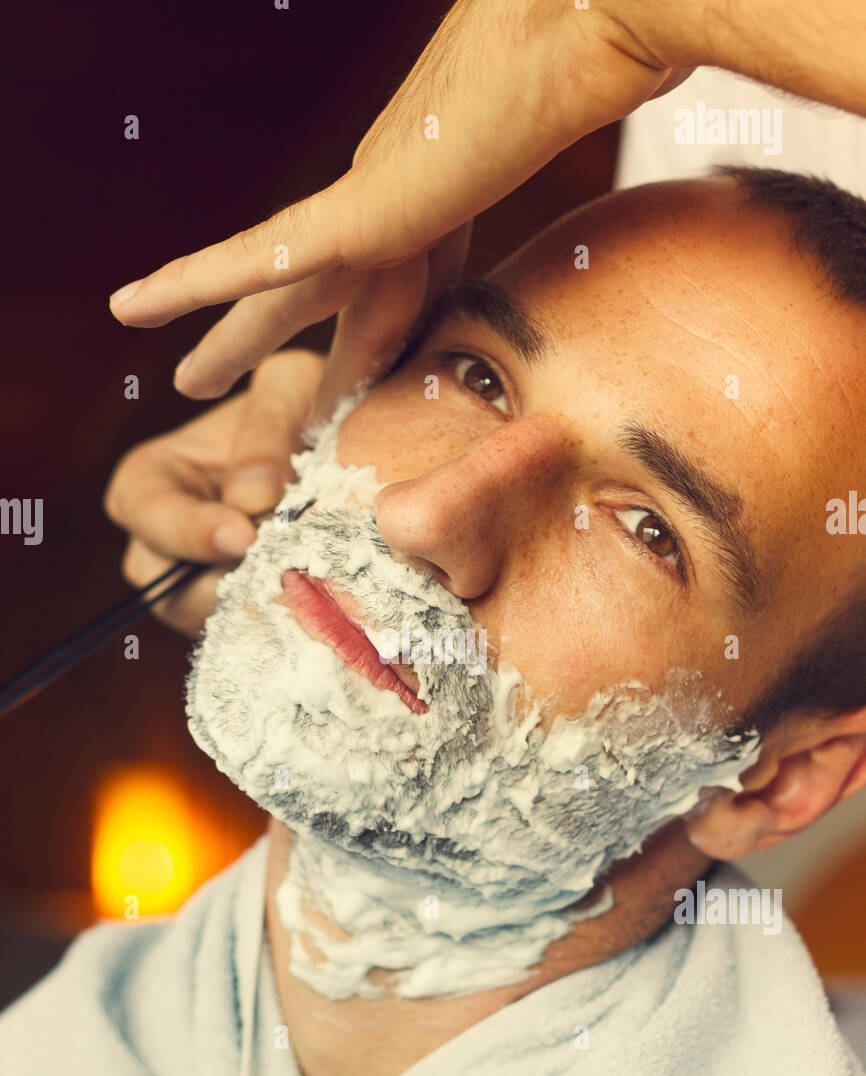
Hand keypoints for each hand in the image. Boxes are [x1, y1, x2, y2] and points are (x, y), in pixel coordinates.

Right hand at [103, 349, 324, 637]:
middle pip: (167, 589)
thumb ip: (267, 430)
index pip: (148, 516)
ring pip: (212, 620)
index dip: (192, 531)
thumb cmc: (298, 405)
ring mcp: (195, 586)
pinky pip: (251, 634)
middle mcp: (160, 542)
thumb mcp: (287, 390)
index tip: (244, 535)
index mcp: (149, 480)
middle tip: (282, 569)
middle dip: (224, 584)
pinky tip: (320, 600)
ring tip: (308, 581)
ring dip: (260, 604)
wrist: (332, 446)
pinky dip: (283, 620)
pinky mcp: (238, 614)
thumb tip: (252, 498)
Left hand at [108, 0, 692, 400]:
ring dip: (224, 331)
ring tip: (179, 375)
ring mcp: (373, 199)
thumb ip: (573, 208)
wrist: (592, 23)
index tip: (365, 377)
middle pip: (325, 291)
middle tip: (226, 377)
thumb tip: (637, 232)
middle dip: (277, 340)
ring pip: (278, 287)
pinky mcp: (359, 206)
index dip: (379, 338)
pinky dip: (199, 284)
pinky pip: (259, 257)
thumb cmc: (602, 78)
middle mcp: (395, 197)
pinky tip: (143, 308)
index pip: (404, 284)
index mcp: (442, 196)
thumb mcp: (581, 164)